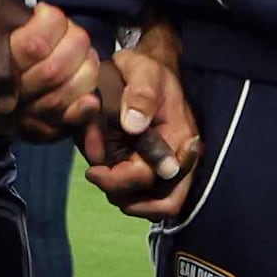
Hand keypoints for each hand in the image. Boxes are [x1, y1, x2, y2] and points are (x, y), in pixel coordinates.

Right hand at [0, 0, 98, 140]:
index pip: (35, 46)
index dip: (52, 23)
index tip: (44, 9)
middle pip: (57, 72)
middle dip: (75, 45)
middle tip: (71, 29)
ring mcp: (10, 118)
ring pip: (63, 100)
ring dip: (82, 74)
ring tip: (81, 52)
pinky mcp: (16, 129)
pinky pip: (56, 129)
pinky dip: (77, 115)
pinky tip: (86, 96)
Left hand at [80, 25, 198, 220]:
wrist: (147, 73)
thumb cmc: (145, 72)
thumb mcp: (142, 71)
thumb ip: (140, 94)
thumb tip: (133, 125)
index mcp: (181, 139)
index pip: (157, 179)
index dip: (122, 181)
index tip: (95, 170)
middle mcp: (179, 160)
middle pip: (158, 205)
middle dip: (122, 195)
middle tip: (95, 175)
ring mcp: (168, 169)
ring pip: (148, 205)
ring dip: (120, 195)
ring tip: (99, 172)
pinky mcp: (155, 171)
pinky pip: (142, 197)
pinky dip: (121, 191)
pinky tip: (105, 172)